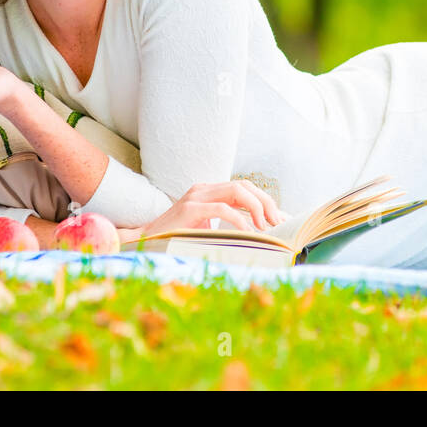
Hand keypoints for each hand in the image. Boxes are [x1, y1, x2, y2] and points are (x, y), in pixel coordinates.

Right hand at [139, 181, 286, 236]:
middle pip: (245, 185)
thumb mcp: (206, 227)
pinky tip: (247, 232)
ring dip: (256, 207)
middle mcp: (204, 188)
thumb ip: (226, 222)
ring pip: (236, 190)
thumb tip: (257, 231)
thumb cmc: (177, 237)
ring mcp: (196, 196)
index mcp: (209, 191)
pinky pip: (222, 208)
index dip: (264, 200)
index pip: (244, 187)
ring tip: (265, 227)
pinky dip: (239, 219)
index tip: (280, 218)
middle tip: (278, 222)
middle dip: (266, 202)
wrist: (145, 241)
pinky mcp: (190, 209)